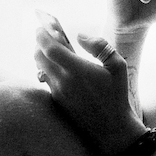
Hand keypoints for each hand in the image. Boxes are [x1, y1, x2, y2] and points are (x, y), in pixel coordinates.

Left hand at [34, 28, 146, 155]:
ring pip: (40, 68)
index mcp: (76, 70)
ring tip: (51, 49)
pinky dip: (46, 69)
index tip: (41, 26)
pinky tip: (57, 67)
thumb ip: (99, 46)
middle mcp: (62, 81)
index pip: (49, 48)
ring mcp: (57, 93)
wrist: (111, 130)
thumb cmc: (116, 96)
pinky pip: (45, 80)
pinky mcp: (57, 102)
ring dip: (42, 56)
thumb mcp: (117, 66)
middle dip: (39, 43)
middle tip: (45, 35)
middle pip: (39, 56)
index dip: (42, 34)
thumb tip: (80, 35)